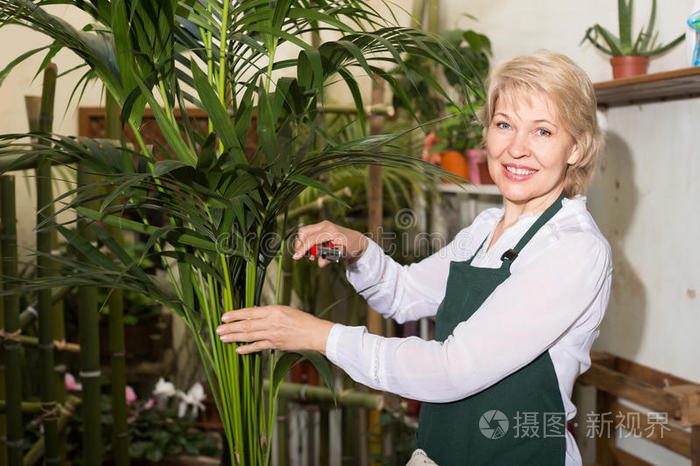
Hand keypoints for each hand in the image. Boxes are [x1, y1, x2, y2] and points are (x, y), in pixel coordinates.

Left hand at [217, 305, 333, 354]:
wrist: (314, 333)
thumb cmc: (301, 319)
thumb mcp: (284, 310)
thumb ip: (267, 312)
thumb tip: (251, 313)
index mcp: (273, 310)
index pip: (249, 312)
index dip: (235, 315)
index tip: (224, 316)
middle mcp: (271, 321)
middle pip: (246, 324)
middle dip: (230, 327)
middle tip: (218, 329)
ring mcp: (273, 334)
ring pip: (249, 336)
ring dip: (234, 337)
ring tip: (223, 338)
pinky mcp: (275, 344)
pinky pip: (258, 347)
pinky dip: (247, 349)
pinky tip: (237, 350)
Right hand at [293, 220, 367, 267]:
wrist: (357, 241)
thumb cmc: (350, 247)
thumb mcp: (341, 254)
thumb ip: (329, 259)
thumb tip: (320, 264)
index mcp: (331, 231)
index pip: (311, 239)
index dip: (303, 249)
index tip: (296, 258)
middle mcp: (325, 225)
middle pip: (303, 232)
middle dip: (301, 245)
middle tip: (308, 257)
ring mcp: (322, 225)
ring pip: (304, 233)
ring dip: (304, 245)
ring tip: (313, 256)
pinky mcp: (321, 227)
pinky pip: (308, 234)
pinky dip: (308, 243)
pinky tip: (315, 251)